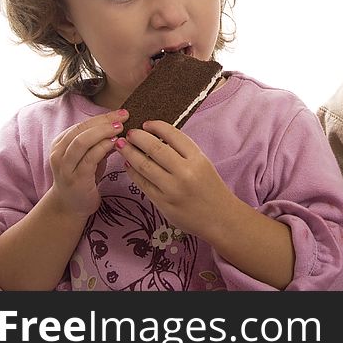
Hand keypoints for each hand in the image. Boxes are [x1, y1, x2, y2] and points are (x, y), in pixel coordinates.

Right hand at [48, 109, 126, 216]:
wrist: (71, 206)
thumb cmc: (83, 178)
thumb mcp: (89, 156)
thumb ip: (99, 142)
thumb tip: (120, 124)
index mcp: (60, 144)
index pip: (82, 124)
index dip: (102, 117)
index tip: (121, 113)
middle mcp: (59, 153)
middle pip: (81, 130)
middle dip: (104, 121)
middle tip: (123, 117)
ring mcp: (65, 167)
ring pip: (82, 141)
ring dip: (103, 132)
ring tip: (120, 128)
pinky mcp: (75, 179)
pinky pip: (89, 158)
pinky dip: (103, 148)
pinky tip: (115, 144)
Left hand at [117, 120, 236, 241]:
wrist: (220, 218)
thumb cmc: (210, 188)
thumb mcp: (203, 164)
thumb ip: (183, 152)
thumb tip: (156, 138)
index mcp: (197, 159)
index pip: (172, 135)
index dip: (156, 126)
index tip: (146, 123)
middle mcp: (185, 172)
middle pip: (154, 148)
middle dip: (138, 137)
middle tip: (129, 133)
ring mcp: (172, 189)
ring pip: (144, 165)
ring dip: (129, 153)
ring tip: (122, 146)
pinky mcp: (163, 203)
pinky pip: (143, 184)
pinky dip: (133, 172)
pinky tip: (128, 165)